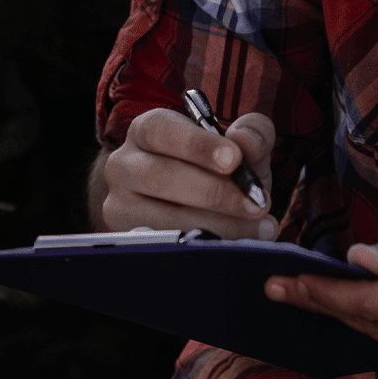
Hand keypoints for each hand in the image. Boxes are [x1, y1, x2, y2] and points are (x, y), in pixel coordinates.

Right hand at [99, 108, 277, 238]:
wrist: (191, 208)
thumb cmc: (215, 170)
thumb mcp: (237, 147)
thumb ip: (251, 134)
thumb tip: (246, 142)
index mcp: (147, 130)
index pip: (163, 130)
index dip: (198, 145)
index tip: (234, 160)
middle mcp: (123, 164)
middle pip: (159, 177)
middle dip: (213, 193)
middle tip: (255, 205)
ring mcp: (119, 205)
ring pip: (161, 219)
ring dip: (215, 226)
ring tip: (258, 229)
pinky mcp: (126, 240)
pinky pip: (162, 248)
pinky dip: (201, 248)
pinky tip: (233, 247)